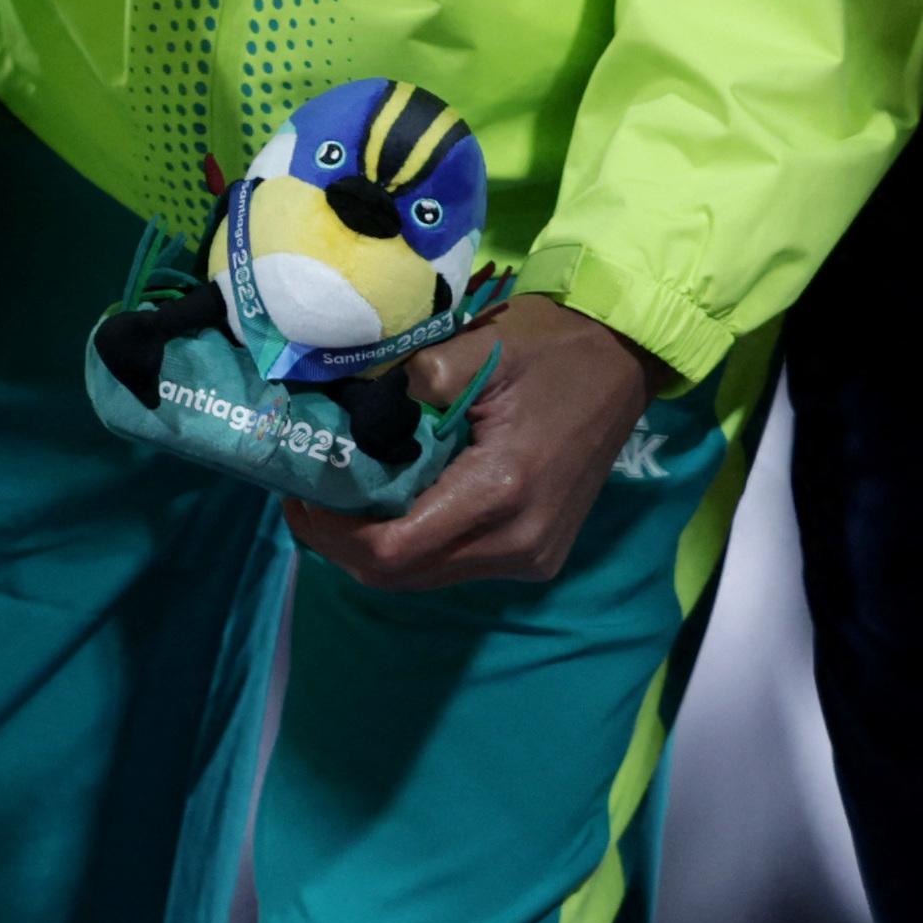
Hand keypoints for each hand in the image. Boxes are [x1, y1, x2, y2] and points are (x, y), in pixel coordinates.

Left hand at [288, 294, 654, 590]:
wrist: (624, 361)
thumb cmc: (550, 346)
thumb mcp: (474, 348)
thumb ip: (405, 383)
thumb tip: (339, 407)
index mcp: (500, 491)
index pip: (391, 548)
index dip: (331, 532)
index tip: (298, 493)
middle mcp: (517, 542)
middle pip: (400, 575)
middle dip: (341, 543)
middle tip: (307, 496)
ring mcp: (531, 557)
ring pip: (424, 576)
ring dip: (374, 547)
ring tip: (340, 497)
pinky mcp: (537, 556)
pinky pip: (453, 565)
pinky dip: (413, 544)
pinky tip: (392, 502)